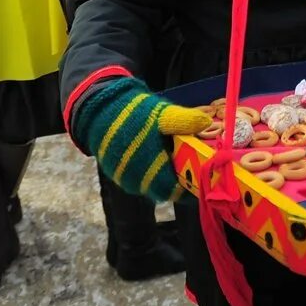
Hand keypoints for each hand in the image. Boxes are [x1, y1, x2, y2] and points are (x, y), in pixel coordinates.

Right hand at [70, 77, 211, 202]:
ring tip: (177, 159)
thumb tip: (206, 122)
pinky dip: (150, 171)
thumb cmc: (134, 114)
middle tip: (193, 166)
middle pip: (165, 190)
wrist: (99, 113)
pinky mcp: (118, 175)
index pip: (176, 192)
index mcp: (152, 170)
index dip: (190, 187)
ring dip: (164, 176)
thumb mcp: (162, 114)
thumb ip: (184, 121)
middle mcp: (138, 182)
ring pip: (152, 186)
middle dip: (179, 180)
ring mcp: (126, 180)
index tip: (204, 178)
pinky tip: (157, 156)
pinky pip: (140, 179)